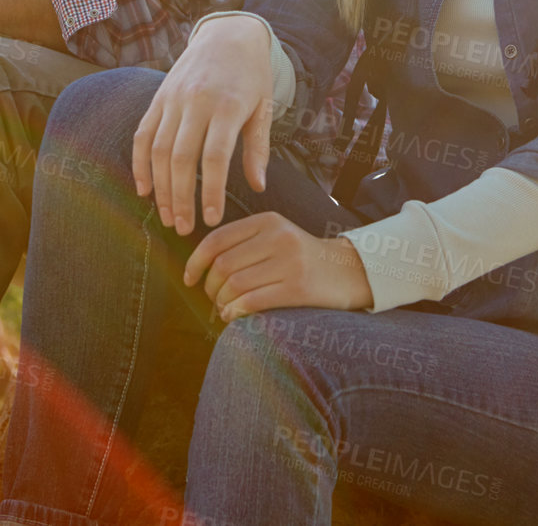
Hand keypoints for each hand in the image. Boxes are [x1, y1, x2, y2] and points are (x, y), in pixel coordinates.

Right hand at [132, 15, 276, 234]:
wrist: (228, 34)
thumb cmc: (251, 76)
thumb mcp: (264, 106)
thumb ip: (258, 147)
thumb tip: (258, 187)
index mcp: (227, 105)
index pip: (214, 157)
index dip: (210, 191)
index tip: (211, 219)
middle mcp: (195, 101)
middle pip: (181, 158)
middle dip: (180, 198)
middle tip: (184, 228)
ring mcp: (172, 99)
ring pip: (157, 150)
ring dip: (160, 187)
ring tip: (167, 216)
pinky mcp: (157, 98)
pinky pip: (142, 134)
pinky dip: (139, 164)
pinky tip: (144, 190)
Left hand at [182, 212, 373, 320]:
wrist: (348, 272)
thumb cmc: (301, 259)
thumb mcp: (276, 237)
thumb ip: (243, 243)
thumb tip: (198, 267)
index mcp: (268, 221)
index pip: (217, 239)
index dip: (195, 262)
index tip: (189, 279)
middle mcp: (279, 237)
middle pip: (223, 265)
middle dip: (209, 287)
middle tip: (213, 299)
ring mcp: (290, 262)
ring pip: (235, 285)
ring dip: (221, 303)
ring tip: (225, 309)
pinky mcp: (299, 288)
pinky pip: (253, 301)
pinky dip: (235, 312)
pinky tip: (234, 317)